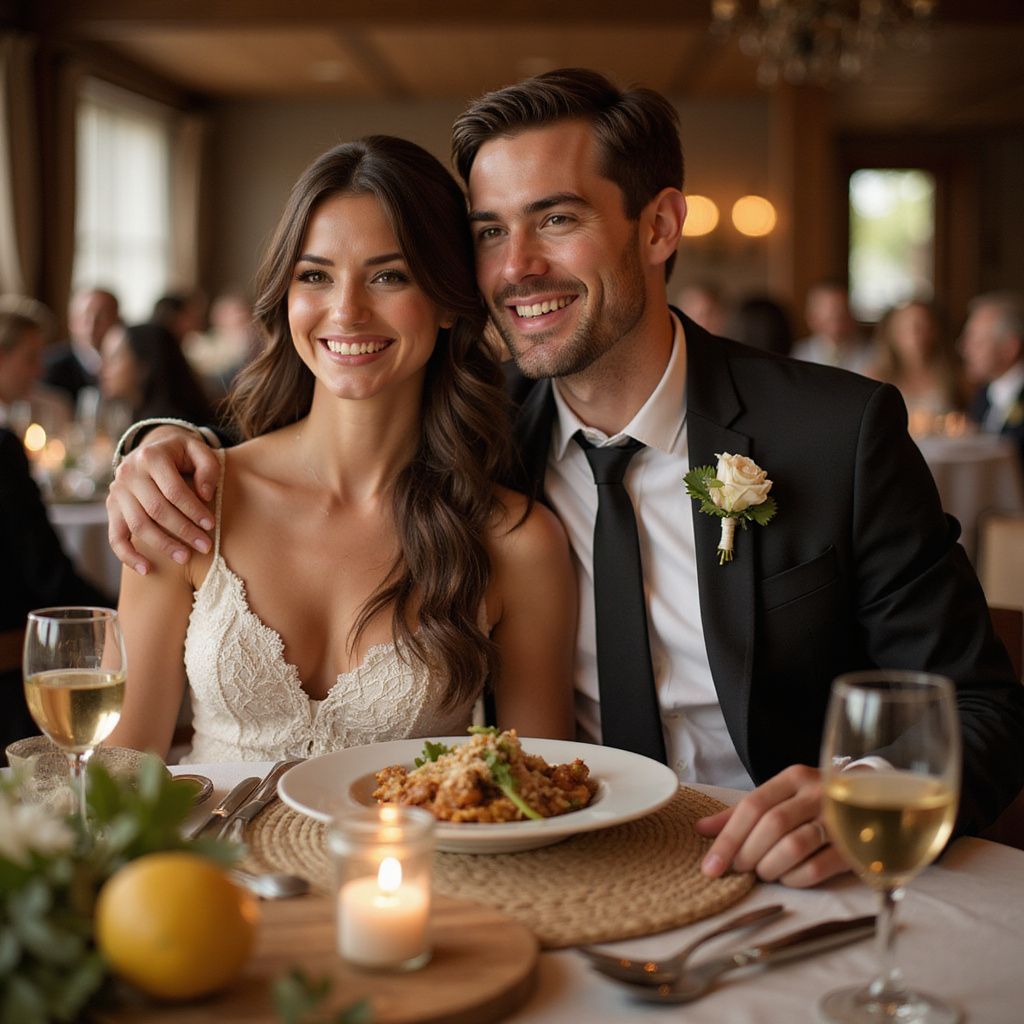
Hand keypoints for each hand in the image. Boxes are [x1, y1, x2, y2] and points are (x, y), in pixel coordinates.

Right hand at [106, 428, 221, 573]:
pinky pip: (115, 537)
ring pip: (138, 525)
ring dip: (163, 545)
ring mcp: (117, 492)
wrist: (152, 449)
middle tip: (205, 546)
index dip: (193, 510)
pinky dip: (128, 556)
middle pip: (156, 510)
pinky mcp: (111, 508)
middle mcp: (129, 473)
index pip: (173, 490)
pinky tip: (147, 570)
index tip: (211, 525)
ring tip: (185, 558)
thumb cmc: (181, 454)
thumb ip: (208, 468)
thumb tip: (205, 495)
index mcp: (151, 456)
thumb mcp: (198, 450)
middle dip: (183, 531)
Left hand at [695, 764, 849, 887]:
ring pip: (792, 847)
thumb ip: (740, 813)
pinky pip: (816, 868)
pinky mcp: (854, 847)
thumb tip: (701, 830)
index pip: (752, 806)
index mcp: (794, 777)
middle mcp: (817, 793)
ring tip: (762, 872)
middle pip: (771, 825)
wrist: (875, 803)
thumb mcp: (778, 799)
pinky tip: (787, 879)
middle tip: (738, 869)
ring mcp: (839, 819)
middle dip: (747, 854)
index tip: (710, 867)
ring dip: (769, 867)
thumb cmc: (813, 804)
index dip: (727, 838)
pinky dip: (794, 879)